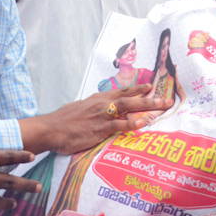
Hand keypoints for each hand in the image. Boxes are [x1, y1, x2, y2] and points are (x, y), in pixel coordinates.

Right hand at [21, 85, 170, 154]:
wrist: (50, 129)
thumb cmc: (62, 122)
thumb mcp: (78, 110)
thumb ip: (90, 109)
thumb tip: (95, 112)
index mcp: (97, 99)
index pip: (120, 91)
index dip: (136, 89)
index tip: (150, 86)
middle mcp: (101, 104)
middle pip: (129, 97)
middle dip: (149, 97)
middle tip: (165, 99)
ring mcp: (101, 115)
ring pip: (127, 107)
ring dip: (146, 106)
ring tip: (161, 107)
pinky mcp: (98, 129)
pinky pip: (118, 125)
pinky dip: (130, 123)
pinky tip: (142, 124)